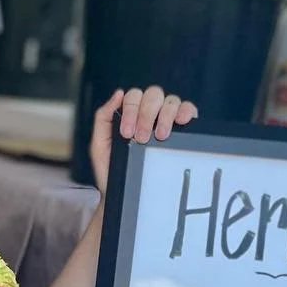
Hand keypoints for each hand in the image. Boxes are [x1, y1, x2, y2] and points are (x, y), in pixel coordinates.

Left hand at [89, 86, 197, 201]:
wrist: (125, 192)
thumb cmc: (112, 168)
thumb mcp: (99, 144)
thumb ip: (103, 118)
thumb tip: (118, 94)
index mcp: (131, 112)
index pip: (134, 96)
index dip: (131, 110)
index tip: (127, 132)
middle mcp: (149, 112)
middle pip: (153, 95)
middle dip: (146, 114)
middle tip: (141, 137)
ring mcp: (167, 118)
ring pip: (171, 100)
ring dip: (165, 116)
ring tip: (160, 136)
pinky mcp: (182, 128)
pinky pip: (187, 109)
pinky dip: (185, 111)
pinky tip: (180, 122)